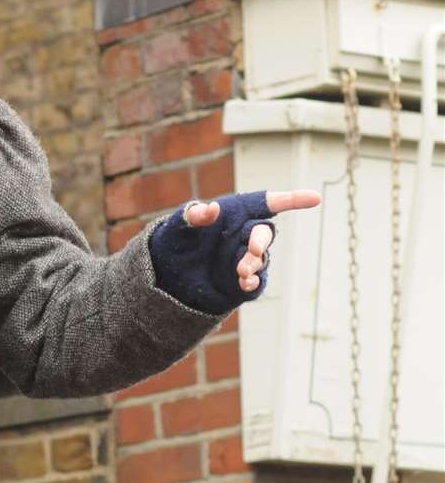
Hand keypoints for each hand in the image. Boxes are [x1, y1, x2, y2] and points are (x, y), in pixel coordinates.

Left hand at [182, 189, 320, 293]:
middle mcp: (244, 234)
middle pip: (264, 233)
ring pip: (261, 259)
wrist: (169, 274)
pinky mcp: (243, 281)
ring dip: (254, 263)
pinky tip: (244, 283)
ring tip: (240, 270)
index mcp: (234, 213)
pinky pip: (256, 282)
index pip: (265, 203)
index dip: (291, 200)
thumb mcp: (178, 226)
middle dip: (261, 241)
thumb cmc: (177, 240)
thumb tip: (211, 208)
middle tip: (253, 250)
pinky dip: (253, 283)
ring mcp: (246, 258)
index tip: (314, 198)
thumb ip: (193, 215)